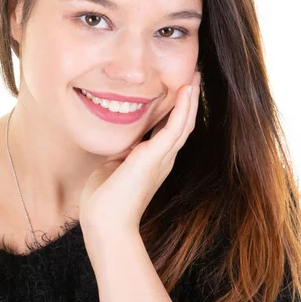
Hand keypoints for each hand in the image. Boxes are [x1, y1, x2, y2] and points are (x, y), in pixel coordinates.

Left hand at [79, 72, 201, 239]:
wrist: (105, 223)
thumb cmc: (105, 200)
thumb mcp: (115, 166)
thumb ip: (123, 152)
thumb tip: (123, 140)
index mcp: (154, 161)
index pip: (169, 130)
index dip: (176, 110)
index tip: (178, 90)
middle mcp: (163, 158)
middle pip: (183, 124)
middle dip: (188, 101)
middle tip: (194, 77)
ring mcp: (161, 158)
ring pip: (183, 123)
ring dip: (190, 99)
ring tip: (196, 78)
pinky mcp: (154, 156)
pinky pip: (174, 128)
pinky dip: (182, 108)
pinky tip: (186, 91)